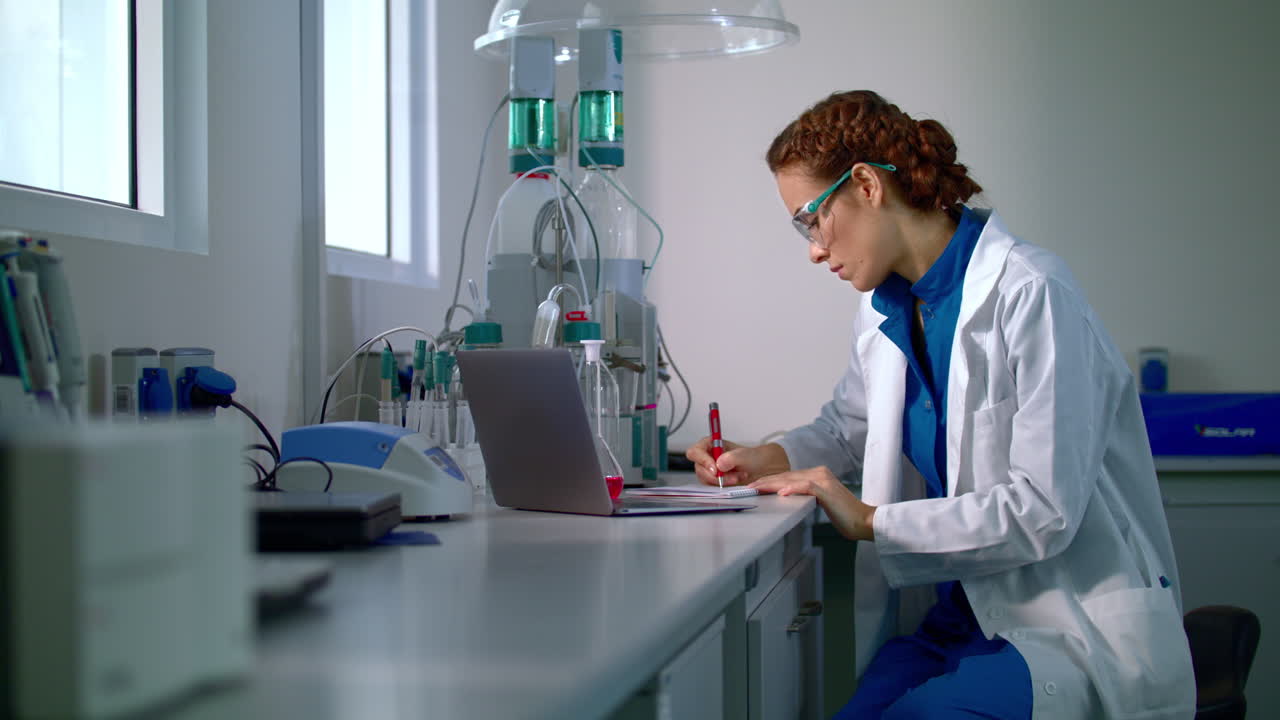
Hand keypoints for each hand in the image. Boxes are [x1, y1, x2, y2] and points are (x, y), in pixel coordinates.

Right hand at [686, 439, 788, 486]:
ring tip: (739, 476)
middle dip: (716, 475)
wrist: (759, 468)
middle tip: (731, 476)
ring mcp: (709, 469)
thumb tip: (719, 463)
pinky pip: (713, 485)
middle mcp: (707, 456)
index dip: (702, 460)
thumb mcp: (745, 454)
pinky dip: (725, 484)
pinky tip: (737, 479)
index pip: (695, 452)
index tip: (715, 469)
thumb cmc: (752, 457)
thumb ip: (732, 457)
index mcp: (710, 444)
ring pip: (706, 478)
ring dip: (723, 480)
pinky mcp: (713, 480)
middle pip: (699, 468)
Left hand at [750, 467, 876, 541]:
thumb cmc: (844, 516)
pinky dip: (792, 489)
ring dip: (772, 484)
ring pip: (792, 479)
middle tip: (749, 487)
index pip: (788, 476)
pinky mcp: (827, 489)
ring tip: (757, 488)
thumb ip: (806, 497)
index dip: (770, 481)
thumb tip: (786, 498)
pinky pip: (806, 487)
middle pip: (786, 476)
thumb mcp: (820, 503)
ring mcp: (823, 479)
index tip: (755, 486)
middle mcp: (820, 473)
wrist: (864, 521)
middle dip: (766, 481)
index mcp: (818, 474)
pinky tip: (780, 494)